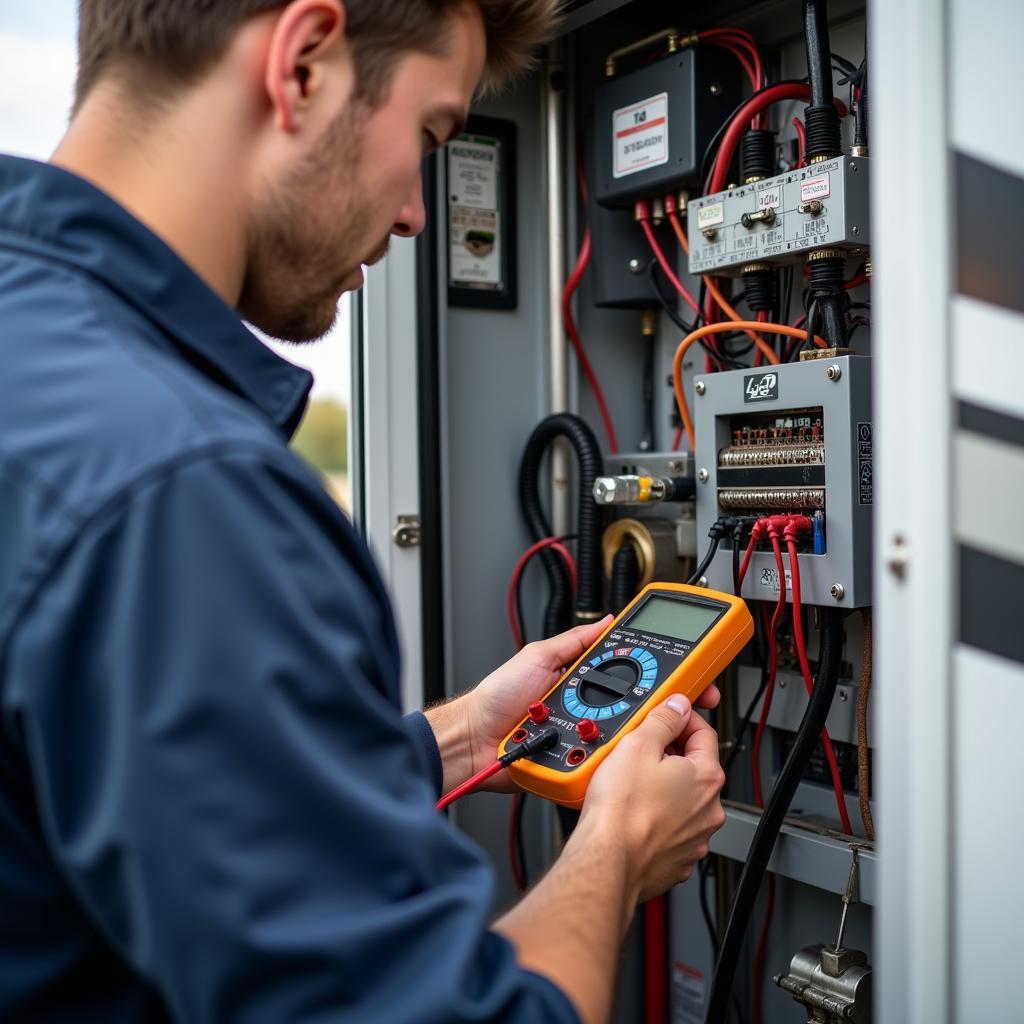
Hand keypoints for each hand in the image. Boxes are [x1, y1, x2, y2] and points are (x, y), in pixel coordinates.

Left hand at [464, 621, 720, 792]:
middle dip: (664, 702)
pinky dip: (617, 756)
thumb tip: (608, 620)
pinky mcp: (582, 764)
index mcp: (585, 679)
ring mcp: (590, 737)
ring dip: (640, 729)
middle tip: (685, 699)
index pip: (633, 671)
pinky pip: (608, 761)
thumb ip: (575, 640)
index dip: (662, 670)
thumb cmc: (499, 698)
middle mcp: (592, 708)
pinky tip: (622, 750)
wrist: (474, 740)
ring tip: (649, 721)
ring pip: (631, 735)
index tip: (690, 668)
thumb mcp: (539, 655)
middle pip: (641, 705)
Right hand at [578, 694, 725, 901]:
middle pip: (694, 768)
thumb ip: (663, 719)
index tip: (667, 715)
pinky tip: (633, 813)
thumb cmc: (621, 810)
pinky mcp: (677, 860)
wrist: (607, 859)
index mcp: (706, 778)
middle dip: (669, 755)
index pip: (704, 733)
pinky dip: (656, 820)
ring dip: (663, 789)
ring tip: (632, 784)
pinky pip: (670, 830)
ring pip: (682, 801)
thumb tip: (677, 706)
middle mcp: (709, 811)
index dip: (683, 718)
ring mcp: (695, 839)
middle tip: (640, 750)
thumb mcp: (638, 745)